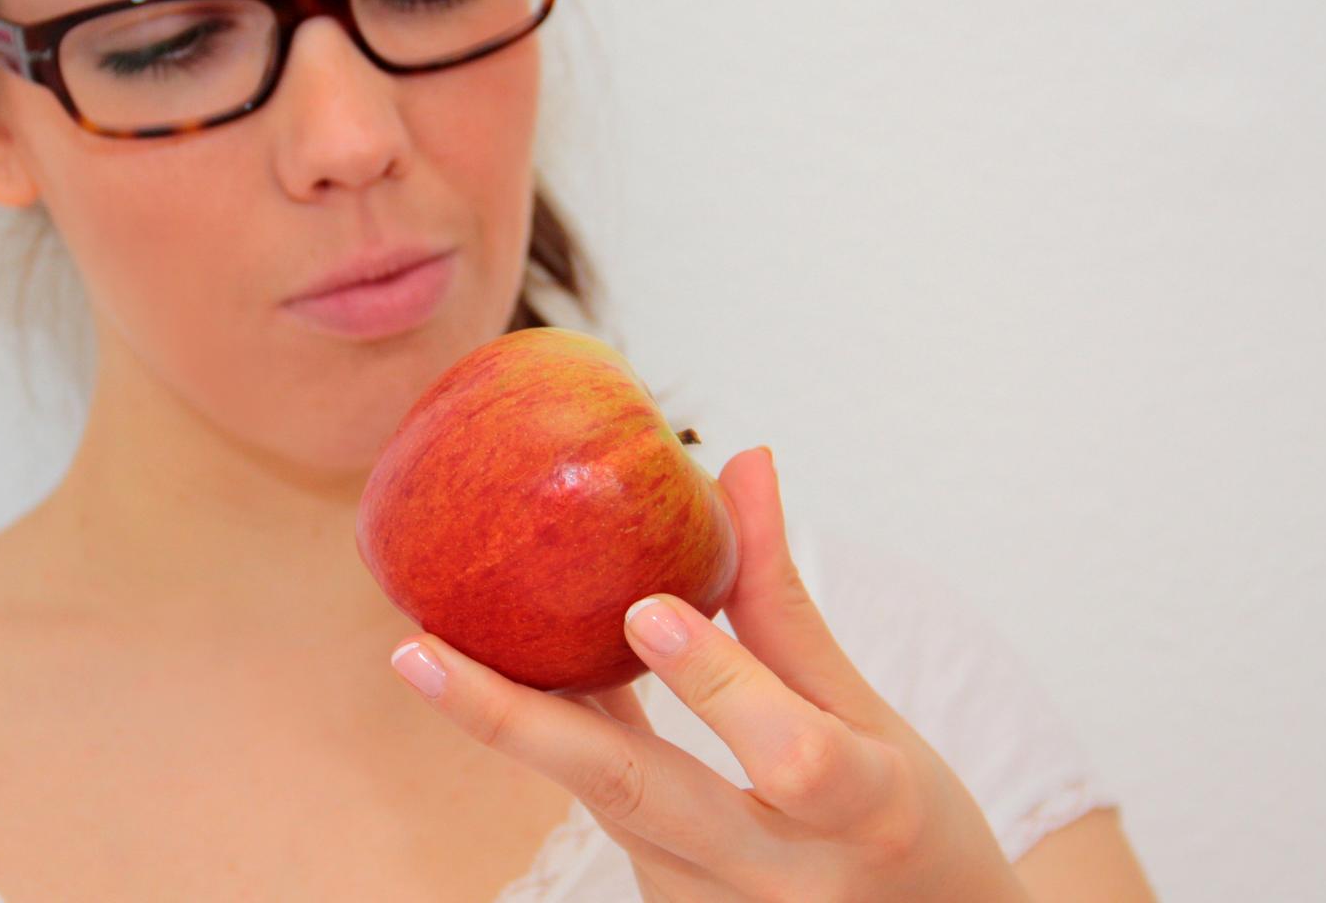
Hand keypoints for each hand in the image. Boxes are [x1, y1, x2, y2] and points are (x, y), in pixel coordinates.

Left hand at [386, 445, 1029, 902]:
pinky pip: (600, 808)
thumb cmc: (909, 826)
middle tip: (416, 652)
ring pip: (598, 801)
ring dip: (514, 720)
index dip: (718, 683)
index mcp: (864, 816)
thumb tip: (745, 464)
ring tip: (425, 648)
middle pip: (634, 796)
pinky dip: (559, 738)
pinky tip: (499, 675)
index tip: (648, 608)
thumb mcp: (875, 717)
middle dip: (514, 722)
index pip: (791, 755)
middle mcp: (775, 879)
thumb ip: (789, 605)